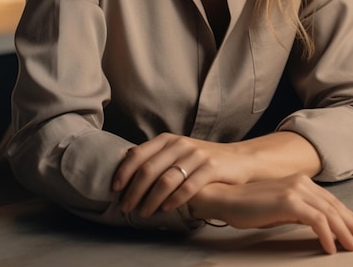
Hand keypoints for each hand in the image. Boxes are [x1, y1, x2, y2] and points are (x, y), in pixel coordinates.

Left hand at [112, 133, 247, 216]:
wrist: (238, 159)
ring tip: (144, 213)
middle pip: (149, 169)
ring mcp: (197, 155)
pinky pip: (189, 186)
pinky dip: (175, 199)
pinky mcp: (211, 167)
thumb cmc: (201, 159)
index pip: (139, 154)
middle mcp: (180, 144)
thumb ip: (156, 156)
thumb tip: (126, 163)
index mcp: (168, 140)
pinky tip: (167, 208)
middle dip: (134, 191)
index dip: (124, 172)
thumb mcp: (177, 151)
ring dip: (151, 200)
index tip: (115, 189)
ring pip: (167, 180)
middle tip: (126, 208)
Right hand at [190, 174, 352, 254]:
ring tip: (352, 246)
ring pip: (329, 213)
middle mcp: (301, 182)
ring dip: (344, 232)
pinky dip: (325, 234)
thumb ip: (300, 211)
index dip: (348, 216)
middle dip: (352, 224)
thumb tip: (319, 225)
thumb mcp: (281, 208)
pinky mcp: (288, 200)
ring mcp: (295, 190)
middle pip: (334, 206)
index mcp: (300, 182)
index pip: (330, 201)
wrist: (227, 197)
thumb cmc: (250, 205)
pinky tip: (329, 246)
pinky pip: (315, 220)